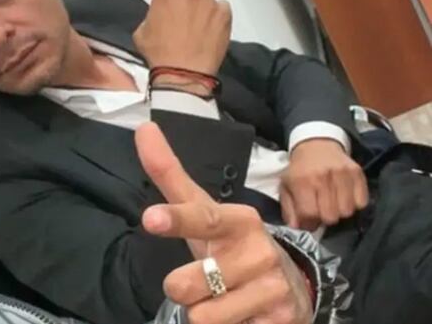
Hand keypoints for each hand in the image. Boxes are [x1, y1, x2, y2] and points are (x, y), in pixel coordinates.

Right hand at [133, 0, 231, 75]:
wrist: (182, 74)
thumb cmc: (157, 54)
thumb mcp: (142, 33)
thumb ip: (153, 15)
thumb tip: (161, 16)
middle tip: (182, 20)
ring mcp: (208, 0)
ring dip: (202, 10)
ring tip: (195, 33)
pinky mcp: (224, 13)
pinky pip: (220, 10)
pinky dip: (216, 20)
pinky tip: (208, 36)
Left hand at [136, 122, 311, 323]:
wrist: (289, 286)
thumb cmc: (232, 245)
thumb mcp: (203, 212)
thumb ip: (170, 175)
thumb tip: (143, 128)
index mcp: (239, 221)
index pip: (203, 218)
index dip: (177, 219)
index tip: (151, 218)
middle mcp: (259, 252)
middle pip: (184, 284)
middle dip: (183, 289)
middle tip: (207, 280)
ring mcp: (272, 289)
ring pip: (201, 317)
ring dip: (204, 313)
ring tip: (224, 299)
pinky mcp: (280, 322)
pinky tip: (245, 316)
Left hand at [281, 138, 368, 230]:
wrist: (317, 144)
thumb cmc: (300, 170)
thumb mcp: (286, 187)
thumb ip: (289, 209)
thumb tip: (298, 227)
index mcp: (301, 181)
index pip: (310, 214)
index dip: (309, 223)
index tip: (309, 220)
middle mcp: (322, 177)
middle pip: (331, 216)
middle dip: (325, 218)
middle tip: (322, 210)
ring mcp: (342, 174)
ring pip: (347, 211)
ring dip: (340, 212)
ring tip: (333, 203)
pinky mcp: (357, 172)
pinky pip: (362, 202)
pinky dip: (354, 204)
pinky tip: (344, 197)